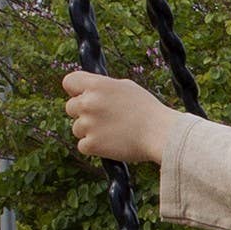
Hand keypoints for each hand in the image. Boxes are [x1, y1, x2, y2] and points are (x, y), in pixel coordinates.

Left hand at [62, 71, 176, 164]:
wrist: (161, 134)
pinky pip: (83, 145)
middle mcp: (88, 103)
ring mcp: (88, 124)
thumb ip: (104, 87)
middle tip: (105, 119)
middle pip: (70, 107)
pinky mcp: (91, 144)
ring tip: (114, 132)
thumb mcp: (127, 87)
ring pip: (77, 128)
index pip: (69, 82)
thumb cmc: (148, 110)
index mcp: (97, 85)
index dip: (75, 90)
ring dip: (91, 131)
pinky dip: (95, 147)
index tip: (84, 96)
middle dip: (84, 113)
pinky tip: (112, 143)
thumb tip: (91, 90)